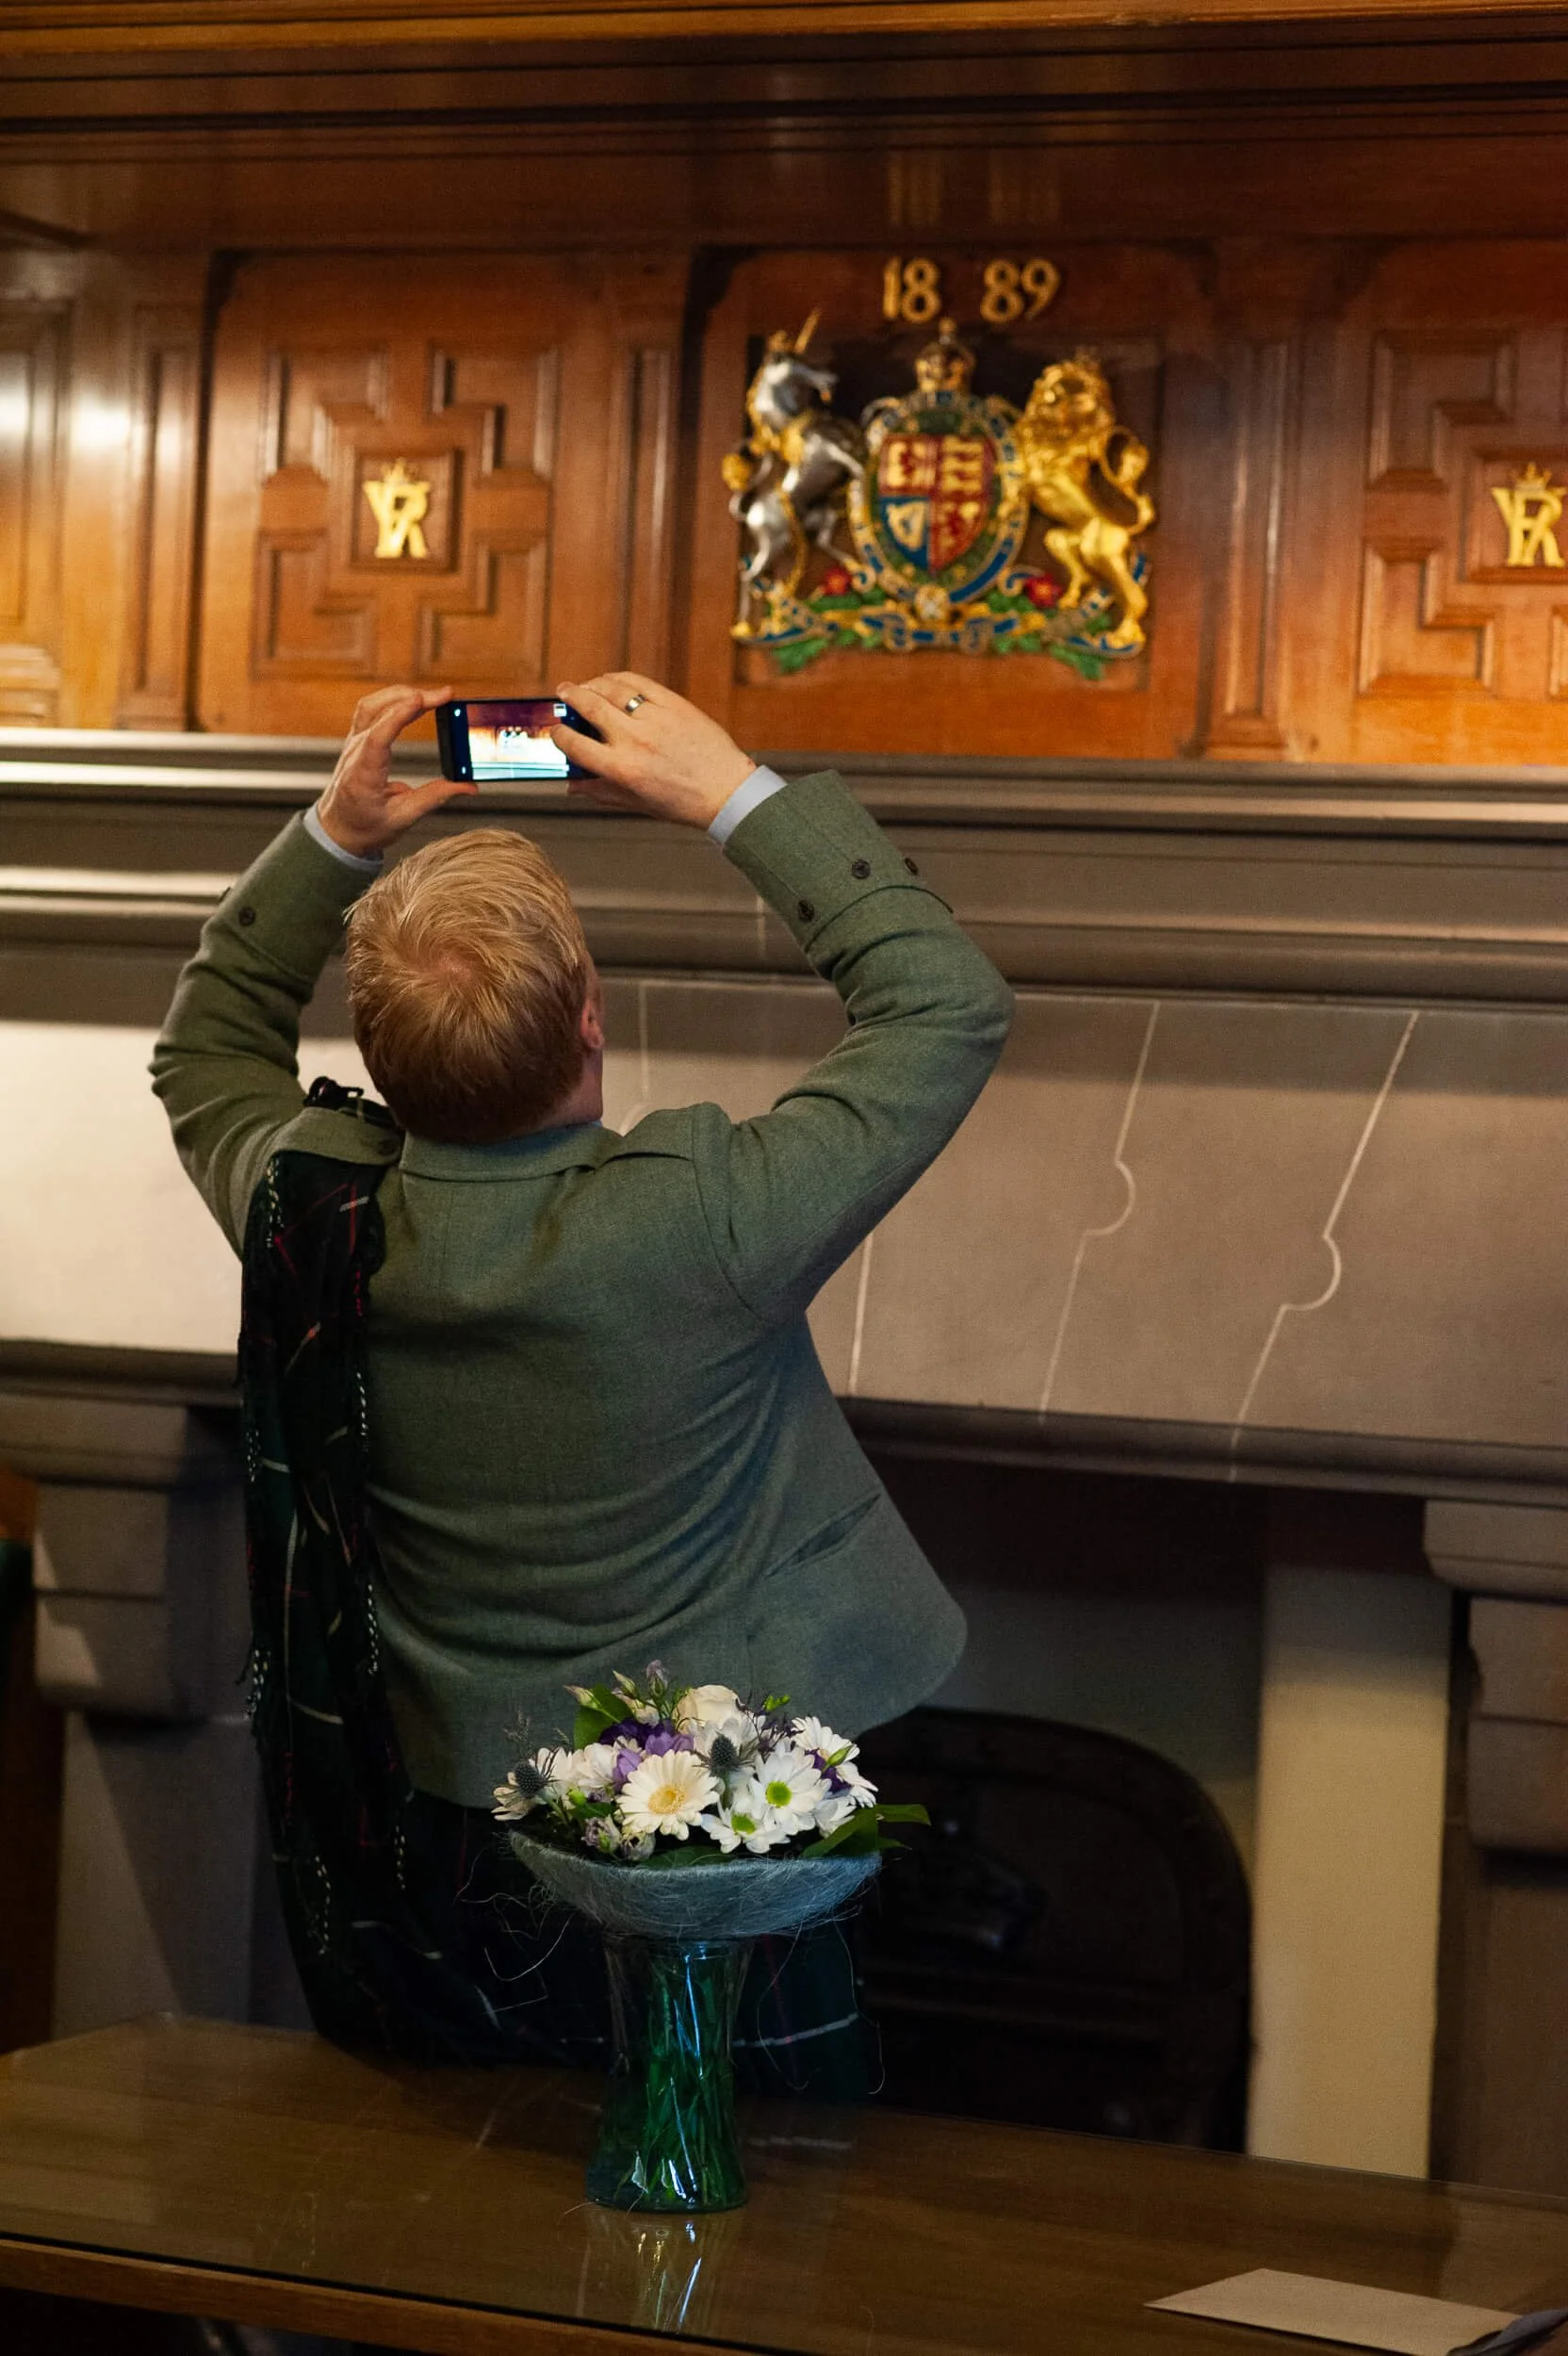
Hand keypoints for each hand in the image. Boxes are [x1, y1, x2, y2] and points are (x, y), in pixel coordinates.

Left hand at [315, 685, 476, 857]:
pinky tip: (414, 700)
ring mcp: (353, 743)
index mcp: (363, 775)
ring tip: (433, 696)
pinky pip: (372, 709)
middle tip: (445, 695)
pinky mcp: (358, 739)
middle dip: (412, 697)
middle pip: (377, 710)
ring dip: (403, 694)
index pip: (379, 736)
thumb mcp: (402, 818)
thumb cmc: (364, 827)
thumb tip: (467, 786)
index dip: (399, 715)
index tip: (422, 700)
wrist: (338, 830)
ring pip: (373, 704)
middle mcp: (355, 753)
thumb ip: (434, 798)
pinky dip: (394, 699)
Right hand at [552, 674, 752, 829]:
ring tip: (585, 685)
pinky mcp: (674, 704)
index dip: (559, 735)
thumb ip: (602, 792)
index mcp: (623, 769)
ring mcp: (655, 719)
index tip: (556, 731)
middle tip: (563, 693)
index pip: (576, 746)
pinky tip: (613, 681)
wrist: (726, 791)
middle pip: (589, 707)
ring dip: (592, 684)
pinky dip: (620, 679)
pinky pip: (639, 683)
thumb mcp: (638, 803)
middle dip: (570, 697)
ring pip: (612, 689)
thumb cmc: (685, 802)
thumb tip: (572, 785)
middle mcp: (635, 741)